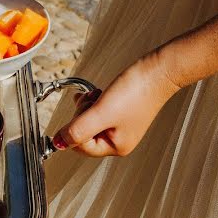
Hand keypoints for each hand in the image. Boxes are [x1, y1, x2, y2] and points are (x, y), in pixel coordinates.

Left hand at [52, 53, 179, 156]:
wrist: (159, 70)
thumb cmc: (136, 92)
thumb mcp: (100, 113)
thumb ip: (77, 130)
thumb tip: (58, 143)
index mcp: (116, 147)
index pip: (81, 147)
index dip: (74, 128)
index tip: (81, 111)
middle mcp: (119, 139)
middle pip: (84, 134)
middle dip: (81, 115)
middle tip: (90, 100)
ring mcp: (120, 125)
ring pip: (89, 120)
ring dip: (86, 106)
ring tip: (96, 95)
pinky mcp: (120, 111)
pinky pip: (97, 111)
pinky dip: (93, 102)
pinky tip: (96, 93)